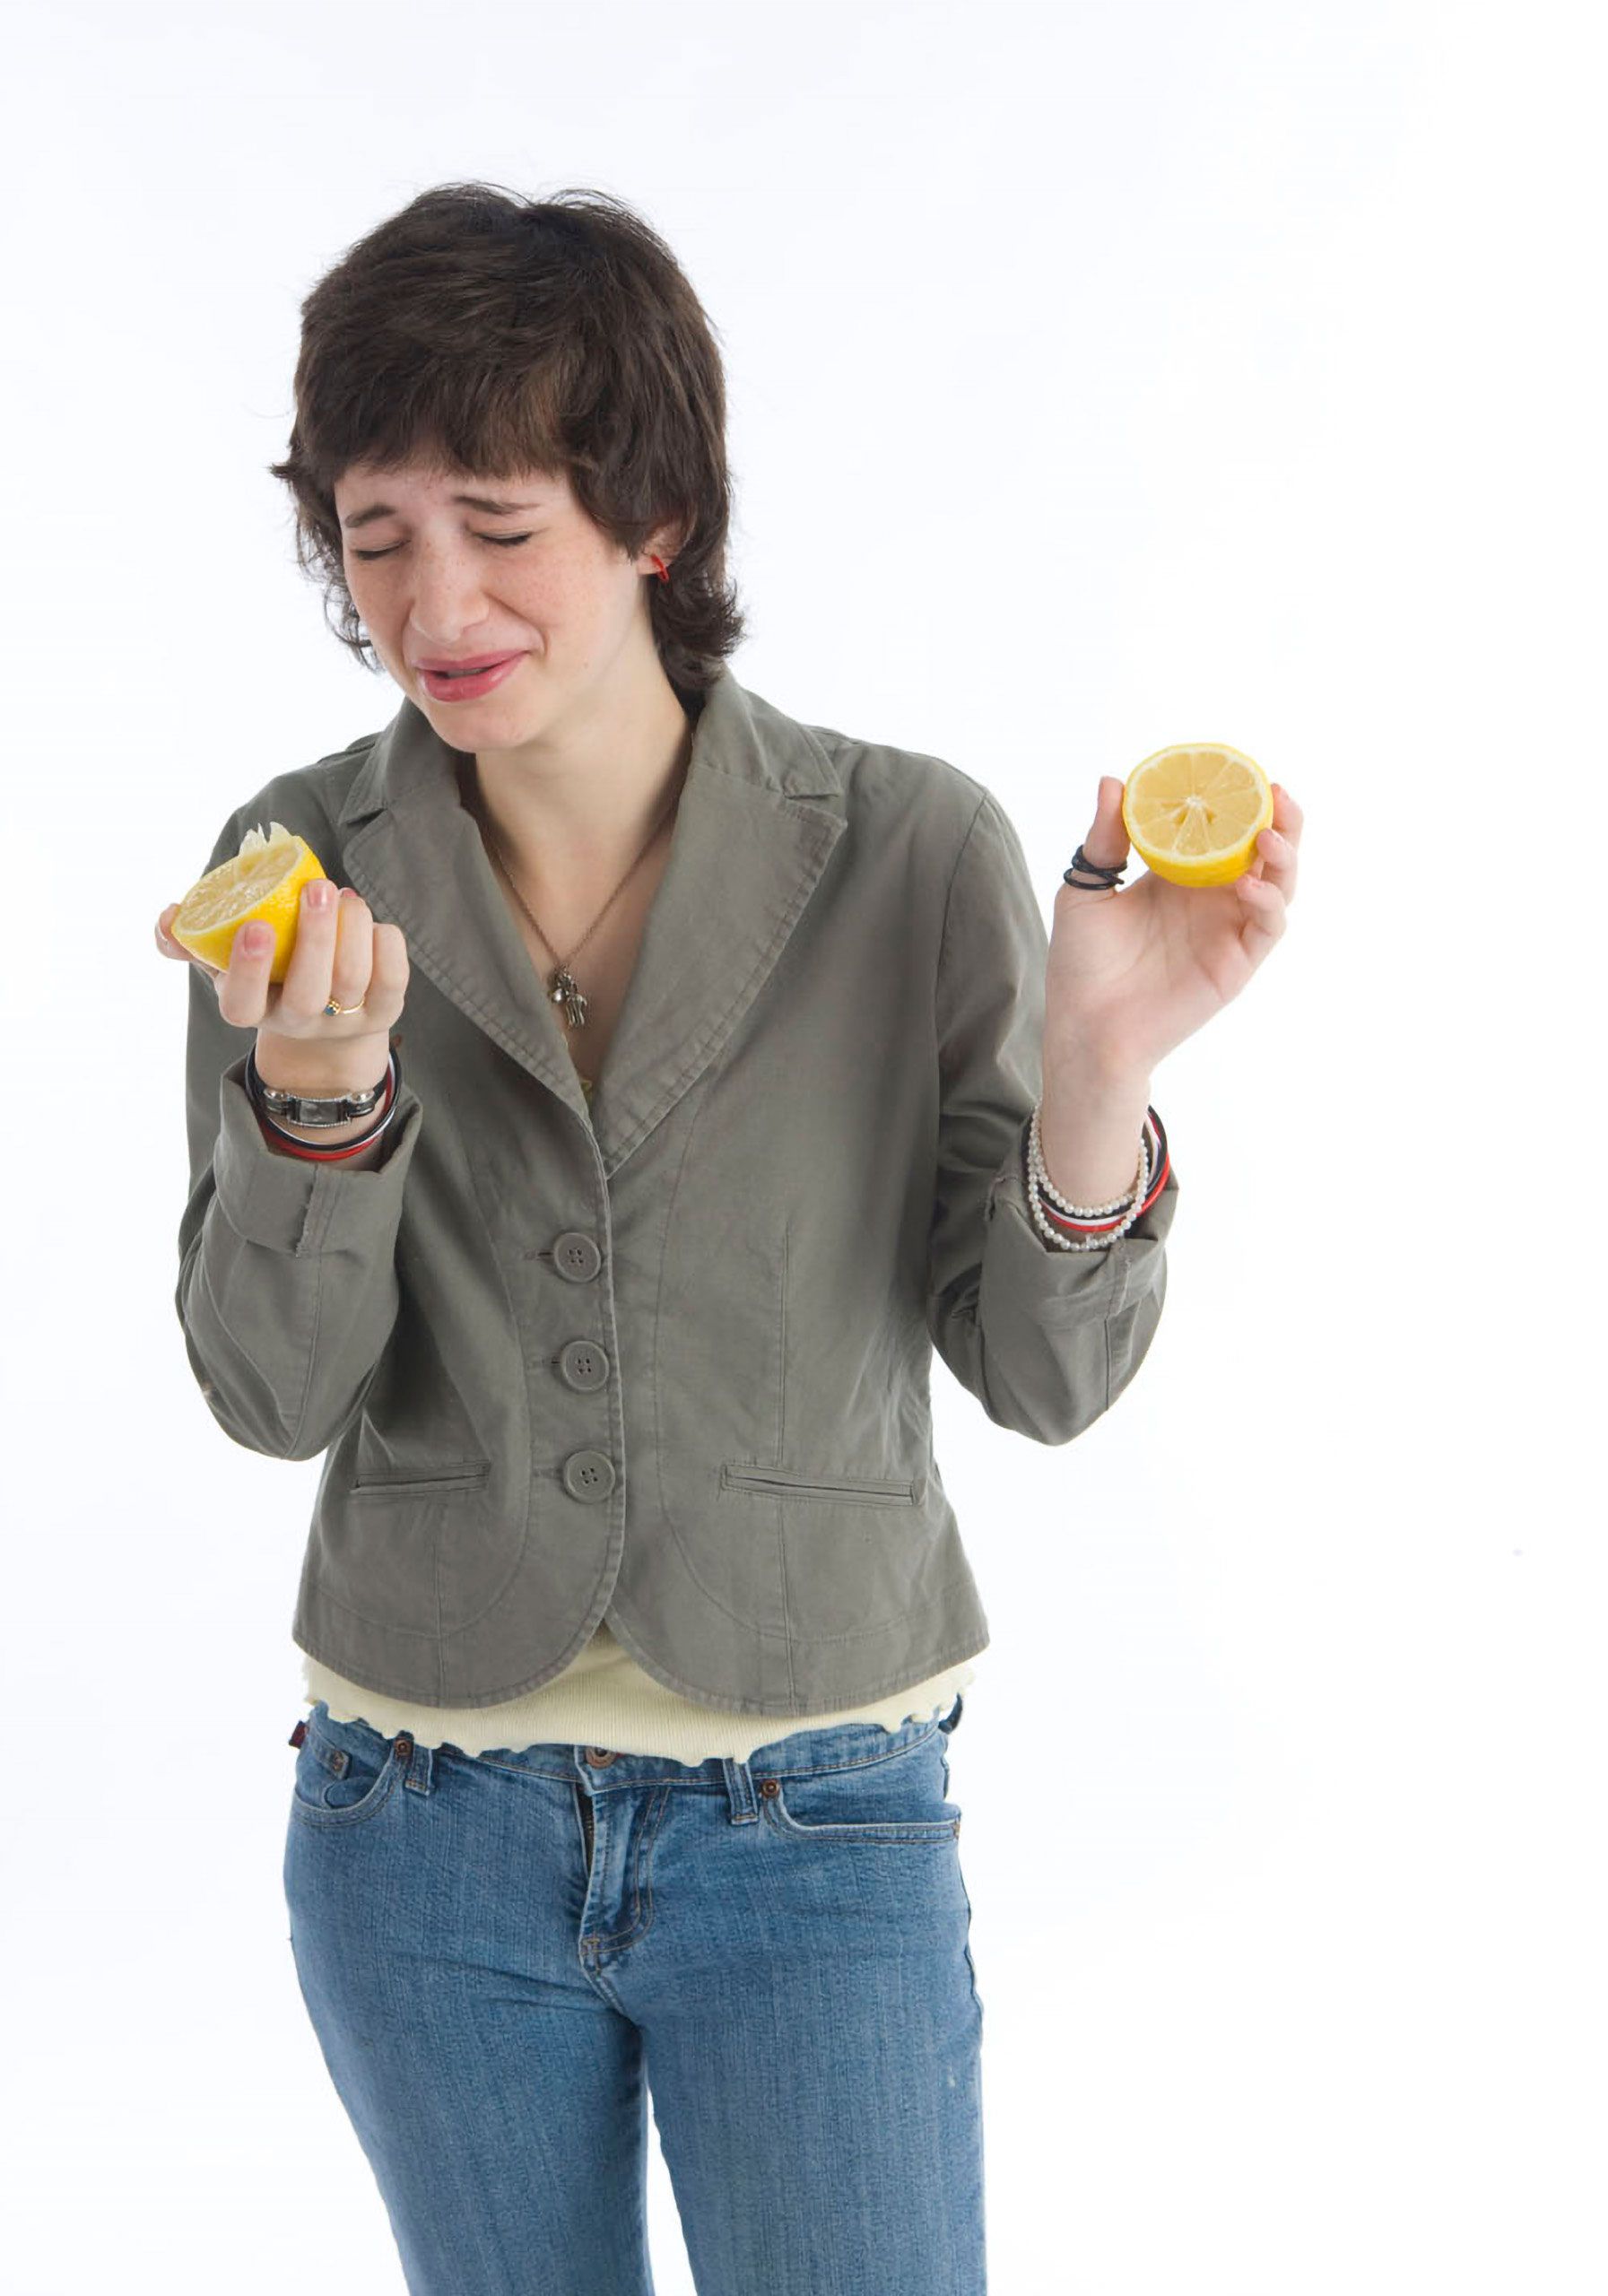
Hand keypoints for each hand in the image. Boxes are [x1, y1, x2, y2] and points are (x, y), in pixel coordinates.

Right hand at [155, 878, 407, 1081]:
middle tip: (316, 886)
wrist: (327, 1024)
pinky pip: (392, 978)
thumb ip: (192, 939)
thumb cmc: (269, 975)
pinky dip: (384, 941)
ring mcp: (342, 1020)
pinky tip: (370, 920)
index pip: (243, 1003)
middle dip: (314, 937)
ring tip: (343, 895)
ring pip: (351, 978)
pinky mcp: (383, 1012)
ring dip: (351, 928)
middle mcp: (297, 1021)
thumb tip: (169, 917)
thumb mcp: (226, 963)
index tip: (256, 925)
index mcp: (252, 1009)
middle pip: (307, 993)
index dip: (248, 968)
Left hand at [1045, 777, 1302, 1079]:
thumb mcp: (1087, 891)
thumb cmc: (1082, 964)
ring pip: (1280, 884)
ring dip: (1284, 855)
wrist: (1086, 1026)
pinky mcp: (1238, 963)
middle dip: (1281, 818)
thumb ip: (1105, 840)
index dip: (1241, 800)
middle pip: (1266, 850)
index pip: (1224, 829)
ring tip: (1266, 835)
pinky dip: (1269, 901)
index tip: (1240, 769)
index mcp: (1182, 875)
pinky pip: (1269, 927)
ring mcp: (1230, 930)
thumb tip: (1112, 780)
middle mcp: (1213, 898)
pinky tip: (1248, 885)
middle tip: (1275, 790)